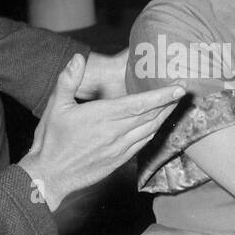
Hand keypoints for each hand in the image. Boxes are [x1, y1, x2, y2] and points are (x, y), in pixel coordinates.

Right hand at [18, 54, 182, 208]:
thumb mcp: (55, 107)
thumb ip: (67, 80)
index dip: (162, 96)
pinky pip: (142, 144)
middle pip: (151, 116)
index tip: (178, 88)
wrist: (50, 176)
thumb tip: (77, 58)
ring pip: (149, 130)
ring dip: (164, 117)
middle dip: (169, 103)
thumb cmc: (51, 140)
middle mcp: (115, 133)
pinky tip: (157, 125)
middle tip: (184, 91)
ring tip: (175, 104)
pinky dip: (153, 132)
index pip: (139, 104)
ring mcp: (119, 149)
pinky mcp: (119, 160)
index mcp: (102, 116)